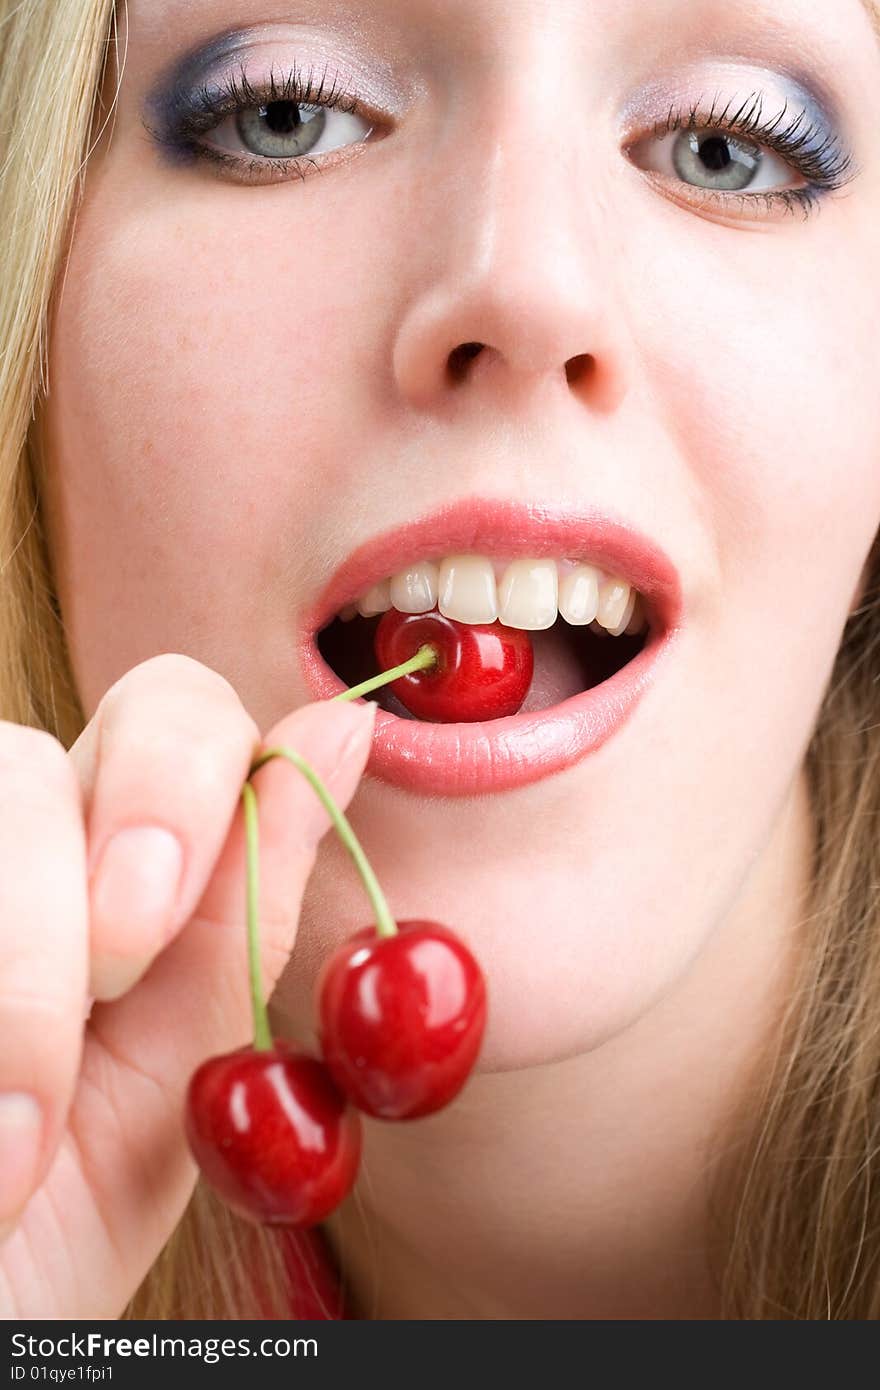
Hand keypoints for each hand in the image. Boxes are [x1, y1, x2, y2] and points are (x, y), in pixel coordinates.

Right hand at [0, 654, 374, 1317]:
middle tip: (106, 990)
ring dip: (17, 971)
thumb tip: (344, 731)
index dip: (178, 782)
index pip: (168, 712)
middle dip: (78, 878)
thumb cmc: (53, 1236)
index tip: (157, 924)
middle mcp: (5, 856)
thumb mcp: (176, 1082)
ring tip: (15, 1141)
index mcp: (104, 872)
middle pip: (28, 751)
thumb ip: (246, 910)